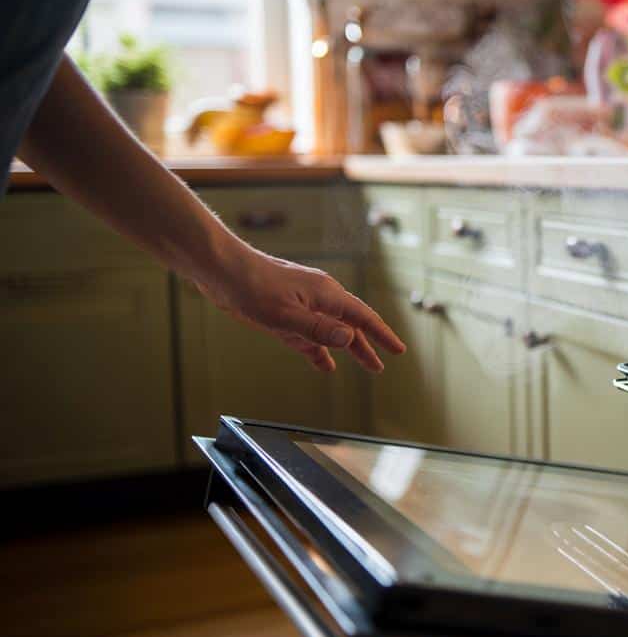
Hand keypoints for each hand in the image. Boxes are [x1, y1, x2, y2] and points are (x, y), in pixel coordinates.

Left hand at [196, 246, 405, 371]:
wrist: (221, 269)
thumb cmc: (250, 287)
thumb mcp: (284, 314)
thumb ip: (318, 330)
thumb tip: (349, 340)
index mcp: (326, 295)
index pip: (363, 318)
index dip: (382, 335)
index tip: (398, 350)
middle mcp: (320, 298)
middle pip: (351, 325)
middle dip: (367, 346)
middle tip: (381, 367)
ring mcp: (303, 304)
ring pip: (331, 330)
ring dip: (346, 348)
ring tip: (362, 364)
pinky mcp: (286, 311)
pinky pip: (310, 334)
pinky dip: (319, 350)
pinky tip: (324, 364)